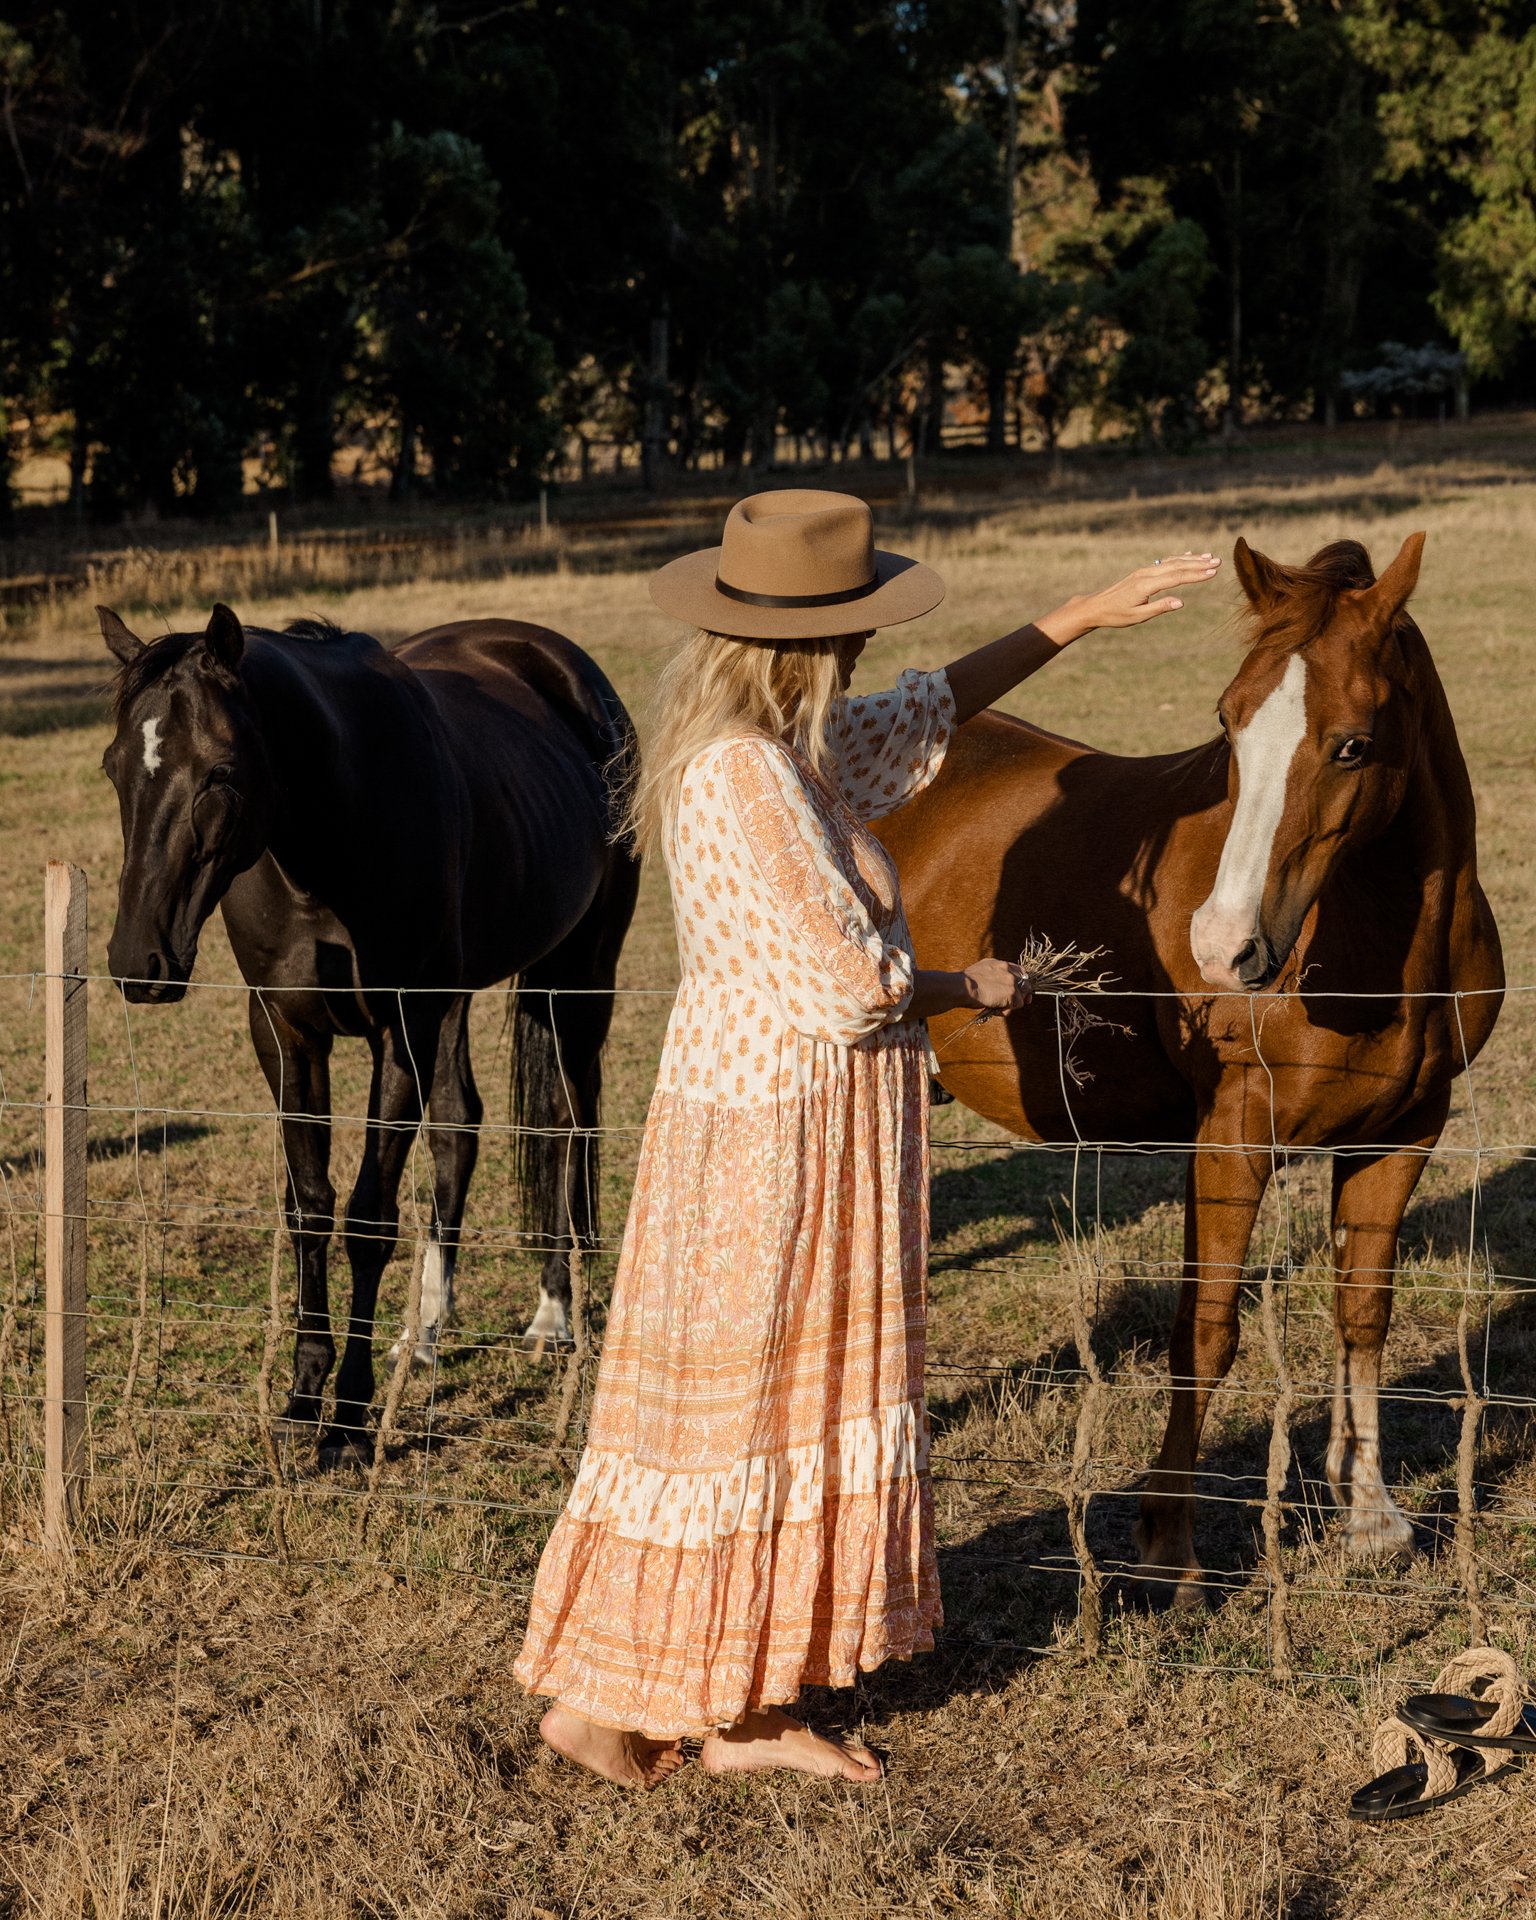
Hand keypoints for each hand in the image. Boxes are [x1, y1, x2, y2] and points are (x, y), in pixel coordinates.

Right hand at [962, 958, 1033, 1013]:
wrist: (963, 986)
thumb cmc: (965, 983)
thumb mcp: (981, 972)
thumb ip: (993, 975)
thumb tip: (996, 987)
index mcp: (1000, 964)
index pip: (1020, 971)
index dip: (1022, 983)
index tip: (1020, 992)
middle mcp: (1008, 970)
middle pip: (1026, 984)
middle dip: (1022, 996)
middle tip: (1013, 1004)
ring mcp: (1012, 981)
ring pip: (1021, 997)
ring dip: (1010, 1005)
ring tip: (994, 1006)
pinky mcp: (1012, 993)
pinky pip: (1016, 1006)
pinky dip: (1006, 1011)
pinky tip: (994, 1009)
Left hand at [1036, 551, 1221, 645]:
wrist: (1096, 606)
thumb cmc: (1116, 615)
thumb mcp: (1137, 617)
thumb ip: (1159, 608)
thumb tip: (1181, 602)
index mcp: (1145, 586)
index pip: (1176, 578)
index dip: (1195, 575)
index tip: (1212, 572)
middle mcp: (1146, 574)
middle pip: (1177, 566)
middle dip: (1199, 564)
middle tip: (1218, 562)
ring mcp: (1144, 571)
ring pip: (1172, 562)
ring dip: (1192, 560)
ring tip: (1210, 557)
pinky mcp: (1143, 572)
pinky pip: (1165, 563)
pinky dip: (1179, 559)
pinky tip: (1189, 555)